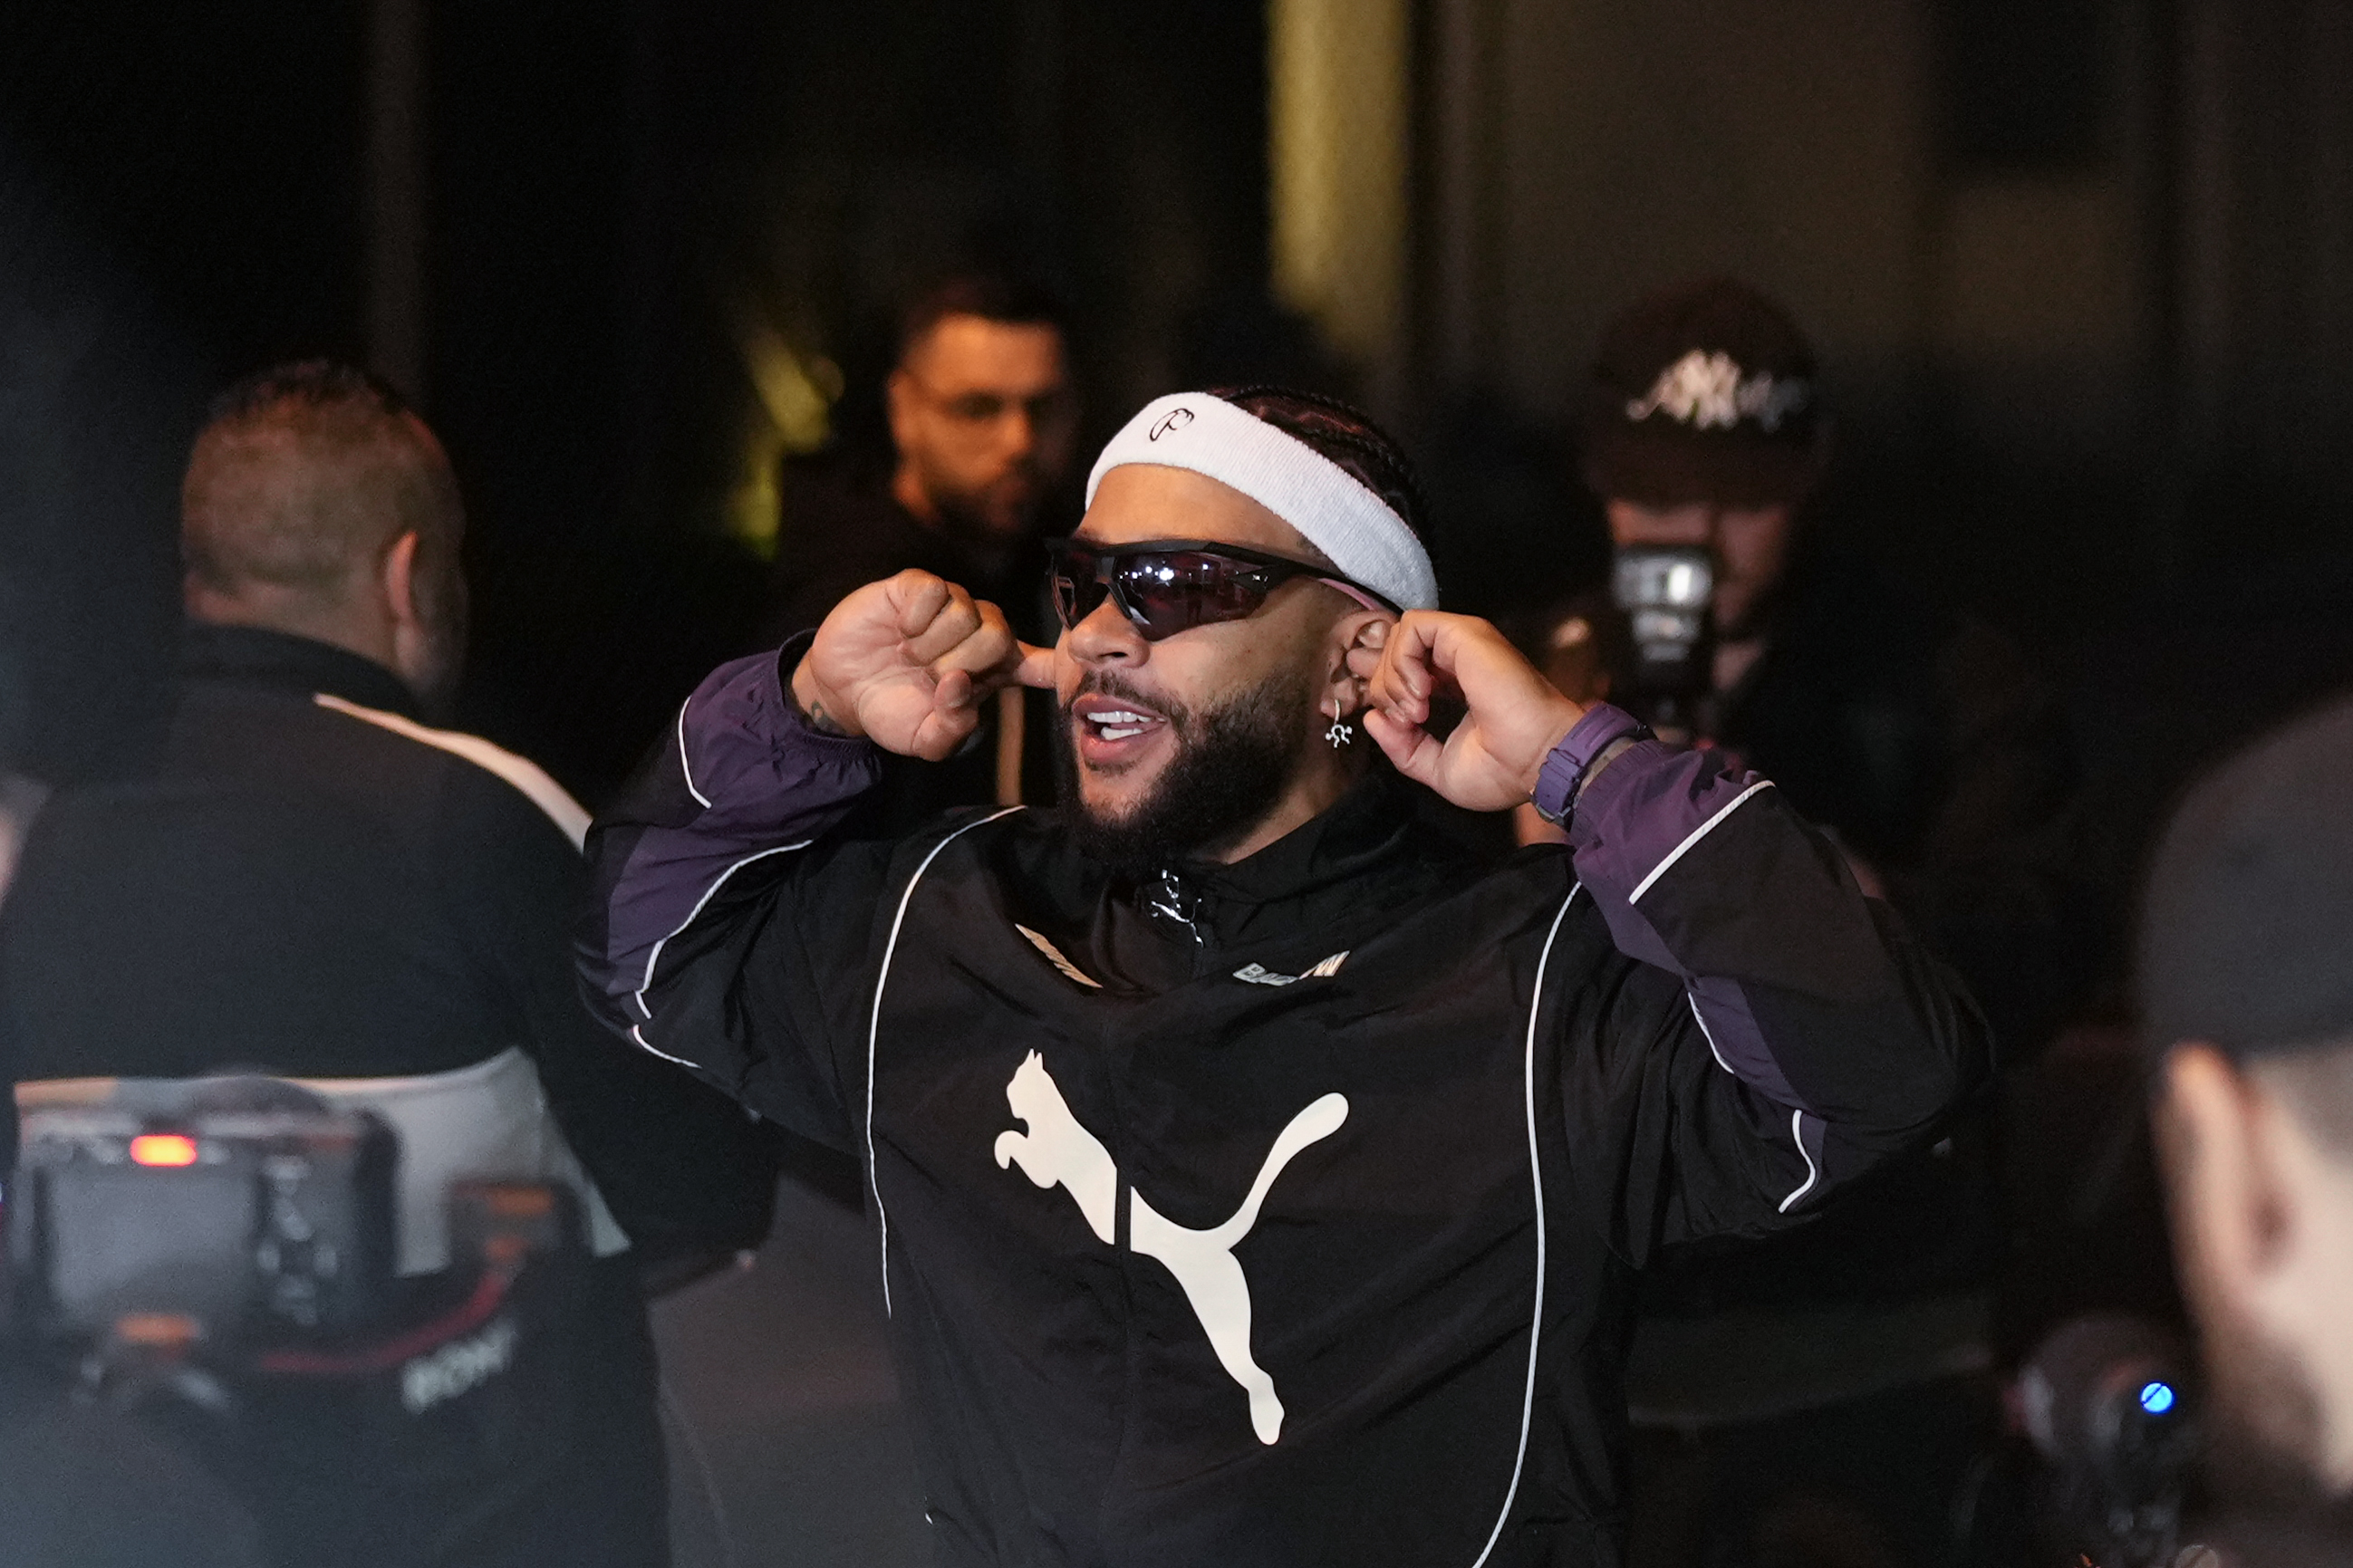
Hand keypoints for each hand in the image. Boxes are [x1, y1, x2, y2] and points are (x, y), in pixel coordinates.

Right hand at [791, 571, 1052, 760]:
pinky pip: (934, 592)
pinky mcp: (918, 586)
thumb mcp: (925, 739)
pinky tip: (900, 629)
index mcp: (993, 672)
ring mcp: (951, 607)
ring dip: (931, 645)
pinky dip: (914, 619)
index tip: (1069, 668)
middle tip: (929, 676)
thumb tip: (960, 685)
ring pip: (966, 614)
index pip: (1041, 665)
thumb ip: (953, 729)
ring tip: (909, 655)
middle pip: (999, 637)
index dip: (1058, 665)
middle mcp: (980, 633)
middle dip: (960, 663)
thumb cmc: (892, 710)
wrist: (841, 689)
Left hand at [1352, 612, 1583, 811]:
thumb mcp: (1438, 768)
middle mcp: (1458, 660)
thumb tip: (1372, 718)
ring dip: (1394, 675)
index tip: (1392, 721)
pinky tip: (1421, 691)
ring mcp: (1464, 645)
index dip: (1383, 689)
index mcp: (1455, 686)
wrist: (1540, 761)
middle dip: (1383, 686)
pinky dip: (1404, 659)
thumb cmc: (1504, 770)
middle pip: (1394, 651)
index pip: (1403, 669)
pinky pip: (1413, 626)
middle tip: (1408, 719)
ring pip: (1400, 636)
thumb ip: (1401, 746)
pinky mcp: (1466, 635)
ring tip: (1417, 710)